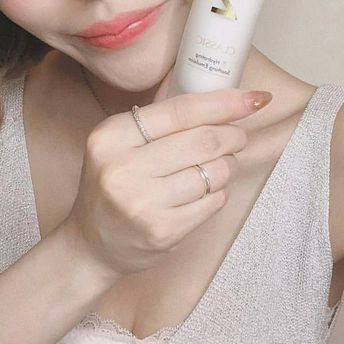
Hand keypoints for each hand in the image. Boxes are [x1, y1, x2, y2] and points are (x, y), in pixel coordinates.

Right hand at [63, 65, 272, 277]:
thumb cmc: (115, 185)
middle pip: (204, 140)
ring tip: (219, 166)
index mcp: (112, 136)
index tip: (252, 99)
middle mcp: (123, 168)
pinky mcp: (162, 231)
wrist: (91, 245)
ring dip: (228, 166)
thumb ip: (162, 121)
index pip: (180, 110)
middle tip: (238, 137)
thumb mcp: (121, 143)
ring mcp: (143, 203)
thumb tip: (222, 99)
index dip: (223, 103)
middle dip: (233, 136)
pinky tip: (205, 192)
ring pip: (213, 172)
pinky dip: (218, 193)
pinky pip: (212, 202)